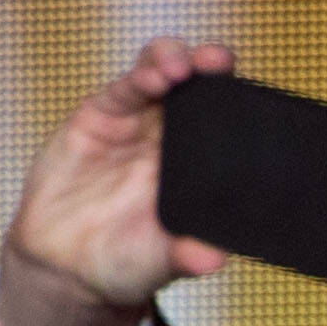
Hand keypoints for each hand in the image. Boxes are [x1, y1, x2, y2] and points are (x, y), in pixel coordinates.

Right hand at [0, 38, 236, 325]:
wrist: (67, 265)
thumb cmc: (128, 259)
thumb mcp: (161, 262)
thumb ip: (185, 255)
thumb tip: (214, 260)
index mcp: (203, 166)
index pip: (230, 122)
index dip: (243, 103)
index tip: (259, 99)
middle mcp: (175, 138)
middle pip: (200, 86)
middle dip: (211, 65)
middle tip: (219, 62)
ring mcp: (138, 123)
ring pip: (161, 74)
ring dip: (174, 60)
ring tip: (181, 69)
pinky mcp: (100, 117)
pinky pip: (124, 89)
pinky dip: (139, 77)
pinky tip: (152, 77)